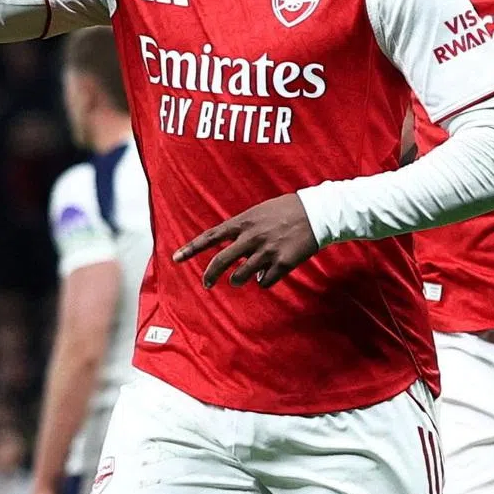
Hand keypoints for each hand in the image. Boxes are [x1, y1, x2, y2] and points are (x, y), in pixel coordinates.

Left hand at [173, 193, 318, 288]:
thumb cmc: (288, 210)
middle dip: (210, 276)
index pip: (211, 236)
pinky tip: (269, 274)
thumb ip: (244, 229)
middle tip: (206, 284)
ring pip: (241, 277)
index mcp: (244, 222)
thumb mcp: (260, 212)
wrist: (317, 213)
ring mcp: (266, 252)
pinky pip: (264, 282)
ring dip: (239, 279)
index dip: (191, 248)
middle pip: (221, 261)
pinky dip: (263, 281)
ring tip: (243, 277)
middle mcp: (251, 237)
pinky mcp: (282, 264)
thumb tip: (235, 251)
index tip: (175, 258)